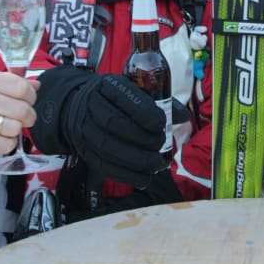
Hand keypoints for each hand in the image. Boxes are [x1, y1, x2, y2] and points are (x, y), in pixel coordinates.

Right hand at [0, 70, 38, 151]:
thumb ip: (12, 82)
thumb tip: (36, 85)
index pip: (22, 88)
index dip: (31, 97)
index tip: (27, 101)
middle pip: (23, 110)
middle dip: (29, 116)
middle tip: (22, 117)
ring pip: (16, 128)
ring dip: (16, 130)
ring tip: (8, 127)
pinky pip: (6, 145)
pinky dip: (8, 143)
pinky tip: (0, 137)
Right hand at [31, 68, 166, 185]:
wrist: (80, 108)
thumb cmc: (115, 99)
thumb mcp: (134, 90)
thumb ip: (159, 101)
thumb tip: (183, 116)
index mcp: (106, 85)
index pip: (123, 97)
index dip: (144, 112)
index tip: (161, 123)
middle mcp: (91, 105)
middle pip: (114, 124)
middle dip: (142, 138)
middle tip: (161, 143)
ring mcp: (84, 129)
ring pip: (107, 147)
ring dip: (136, 159)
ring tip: (156, 163)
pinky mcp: (85, 151)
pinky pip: (103, 166)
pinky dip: (126, 175)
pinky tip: (144, 177)